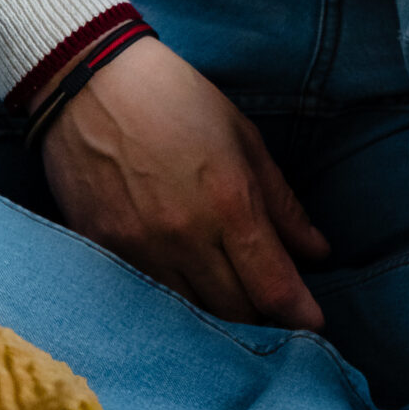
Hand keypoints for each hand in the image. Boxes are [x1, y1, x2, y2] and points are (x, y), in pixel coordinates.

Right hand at [40, 35, 329, 329]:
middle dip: (264, 320)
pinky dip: (174, 307)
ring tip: (237, 311)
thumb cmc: (177, 101)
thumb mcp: (243, 138)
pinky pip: (147, 300)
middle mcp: (185, 236)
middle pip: (234, 311)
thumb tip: (317, 252)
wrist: (91, 85)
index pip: (272, 285)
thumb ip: (281, 202)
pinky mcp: (102, 254)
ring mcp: (139, 250)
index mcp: (229, 202)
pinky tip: (188, 301)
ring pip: (190, 315)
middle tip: (280, 317)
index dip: (299, 314)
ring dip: (219, 320)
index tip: (316, 324)